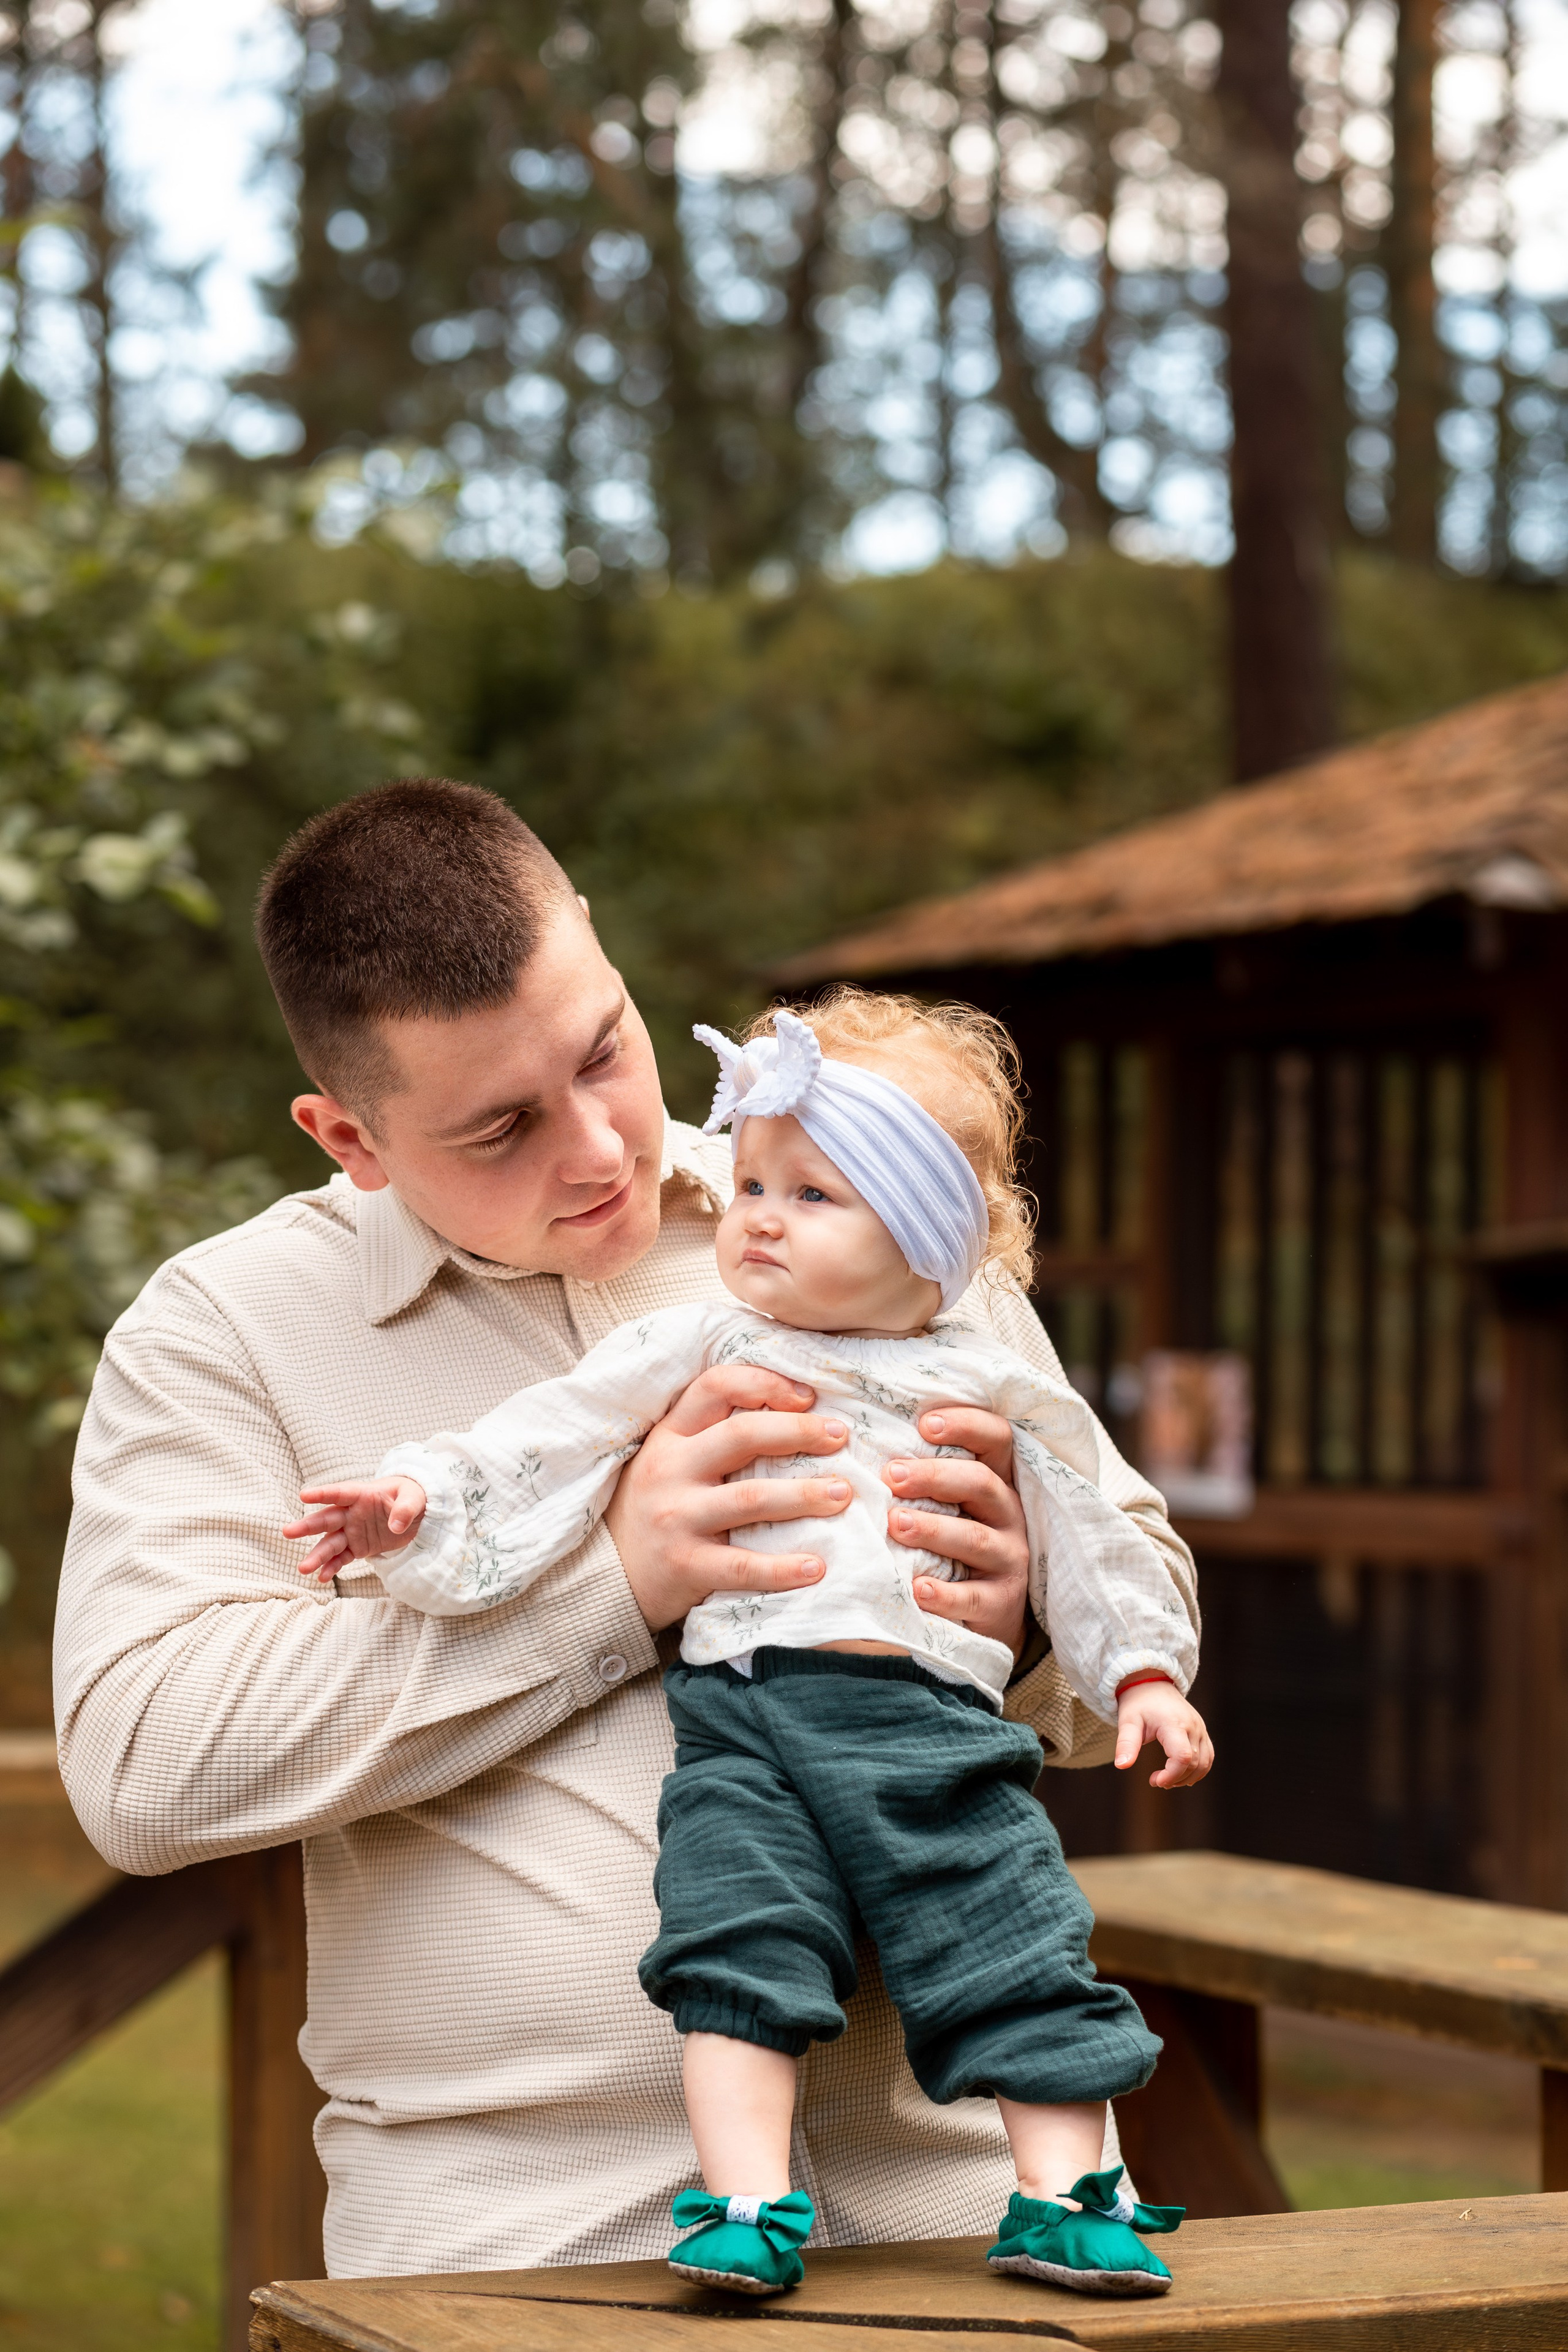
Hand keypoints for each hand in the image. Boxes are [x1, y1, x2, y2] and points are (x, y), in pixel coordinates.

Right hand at [283, 1477, 427, 1583]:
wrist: (418, 1513)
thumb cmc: (414, 1497)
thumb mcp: (416, 1497)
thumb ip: (406, 1508)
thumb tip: (396, 1526)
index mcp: (363, 1494)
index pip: (340, 1492)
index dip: (323, 1493)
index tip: (303, 1495)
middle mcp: (352, 1513)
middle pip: (327, 1519)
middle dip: (308, 1526)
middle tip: (288, 1532)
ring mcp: (352, 1531)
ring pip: (330, 1543)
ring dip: (317, 1555)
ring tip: (302, 1568)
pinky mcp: (357, 1548)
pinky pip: (341, 1558)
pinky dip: (331, 1568)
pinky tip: (321, 1578)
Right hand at [604, 1365, 851, 1632]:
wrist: (605, 1575)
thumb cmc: (656, 1507)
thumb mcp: (670, 1458)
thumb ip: (713, 1432)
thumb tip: (794, 1407)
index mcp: (670, 1435)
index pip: (715, 1386)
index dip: (766, 1384)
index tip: (809, 1396)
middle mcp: (670, 1469)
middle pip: (742, 1435)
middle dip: (799, 1431)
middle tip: (840, 1437)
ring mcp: (676, 1517)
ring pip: (751, 1498)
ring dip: (804, 1494)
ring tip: (843, 1495)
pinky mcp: (685, 1565)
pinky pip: (742, 1566)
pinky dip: (783, 1568)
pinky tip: (817, 1567)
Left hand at [889, 1407, 1029, 1659]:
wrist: (984, 1614)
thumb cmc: (948, 1544)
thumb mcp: (946, 1504)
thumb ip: (919, 1473)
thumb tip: (858, 1436)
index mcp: (995, 1481)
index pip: (996, 1438)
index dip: (967, 1425)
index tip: (924, 1424)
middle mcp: (1008, 1515)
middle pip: (982, 1482)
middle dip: (936, 1476)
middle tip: (892, 1476)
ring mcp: (1008, 1559)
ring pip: (976, 1538)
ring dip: (934, 1530)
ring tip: (895, 1524)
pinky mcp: (1001, 1604)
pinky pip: (973, 1598)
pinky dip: (945, 1595)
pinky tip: (916, 1589)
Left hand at [1115, 1678, 1213, 1788]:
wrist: (1152, 1683)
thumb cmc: (1138, 1703)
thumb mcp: (1128, 1721)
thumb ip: (1126, 1743)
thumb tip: (1121, 1766)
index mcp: (1174, 1723)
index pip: (1182, 1757)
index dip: (1171, 1775)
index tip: (1154, 1780)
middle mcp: (1192, 1726)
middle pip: (1194, 1763)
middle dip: (1175, 1778)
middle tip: (1156, 1780)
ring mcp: (1200, 1728)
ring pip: (1204, 1763)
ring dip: (1188, 1777)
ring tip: (1168, 1779)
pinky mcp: (1202, 1731)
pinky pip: (1208, 1756)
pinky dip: (1199, 1769)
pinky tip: (1183, 1775)